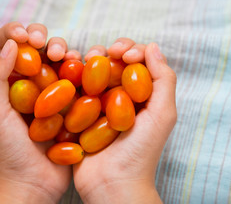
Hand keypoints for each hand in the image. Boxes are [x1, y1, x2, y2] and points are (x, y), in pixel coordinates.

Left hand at [0, 22, 78, 202]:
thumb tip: (11, 44)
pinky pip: (76, 76)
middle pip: (35, 47)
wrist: (34, 182)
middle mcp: (29, 82)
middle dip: (42, 37)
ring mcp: (52, 91)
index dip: (15, 32)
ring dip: (62, 48)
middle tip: (44, 43)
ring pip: (58, 58)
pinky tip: (81, 65)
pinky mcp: (71, 101)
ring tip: (64, 55)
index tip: (25, 37)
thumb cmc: (9, 150)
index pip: (6, 44)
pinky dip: (79, 66)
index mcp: (7, 81)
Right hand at [73, 38, 176, 203]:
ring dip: (86, 61)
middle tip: (101, 54)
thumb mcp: (162, 115)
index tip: (123, 53)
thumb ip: (164, 79)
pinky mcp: (77, 114)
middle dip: (107, 51)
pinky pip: (73, 90)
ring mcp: (97, 105)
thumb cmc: (141, 152)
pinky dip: (70, 77)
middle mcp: (119, 97)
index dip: (130, 49)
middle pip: (112, 64)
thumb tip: (152, 46)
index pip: (137, 62)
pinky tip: (67, 72)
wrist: (112, 184)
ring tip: (82, 61)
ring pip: (91, 73)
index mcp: (141, 95)